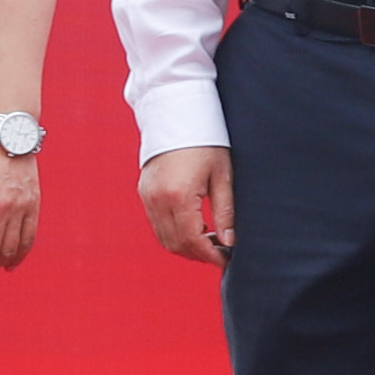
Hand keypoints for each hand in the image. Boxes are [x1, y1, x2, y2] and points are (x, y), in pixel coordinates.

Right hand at [141, 143, 236, 261]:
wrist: (177, 115)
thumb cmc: (207, 142)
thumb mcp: (222, 176)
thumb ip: (225, 212)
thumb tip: (230, 242)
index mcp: (178, 196)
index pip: (192, 240)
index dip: (210, 255)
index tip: (227, 260)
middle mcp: (157, 200)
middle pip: (176, 244)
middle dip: (199, 254)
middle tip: (221, 253)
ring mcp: (147, 197)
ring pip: (164, 238)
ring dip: (186, 246)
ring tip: (211, 240)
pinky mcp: (145, 192)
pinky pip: (158, 224)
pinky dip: (175, 233)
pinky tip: (196, 227)